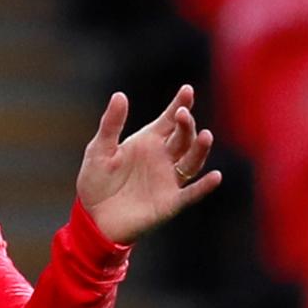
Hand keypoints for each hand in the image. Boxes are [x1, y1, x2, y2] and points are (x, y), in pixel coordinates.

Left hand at [76, 85, 222, 244]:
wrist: (92, 217)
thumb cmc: (95, 181)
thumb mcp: (99, 149)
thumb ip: (111, 124)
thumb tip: (120, 95)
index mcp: (146, 142)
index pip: (168, 120)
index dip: (179, 104)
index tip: (187, 90)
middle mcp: (162, 158)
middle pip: (182, 137)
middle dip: (185, 125)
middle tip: (182, 113)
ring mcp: (168, 180)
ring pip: (191, 161)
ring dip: (199, 149)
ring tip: (205, 135)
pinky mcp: (170, 202)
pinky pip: (191, 193)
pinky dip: (204, 186)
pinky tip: (215, 176)